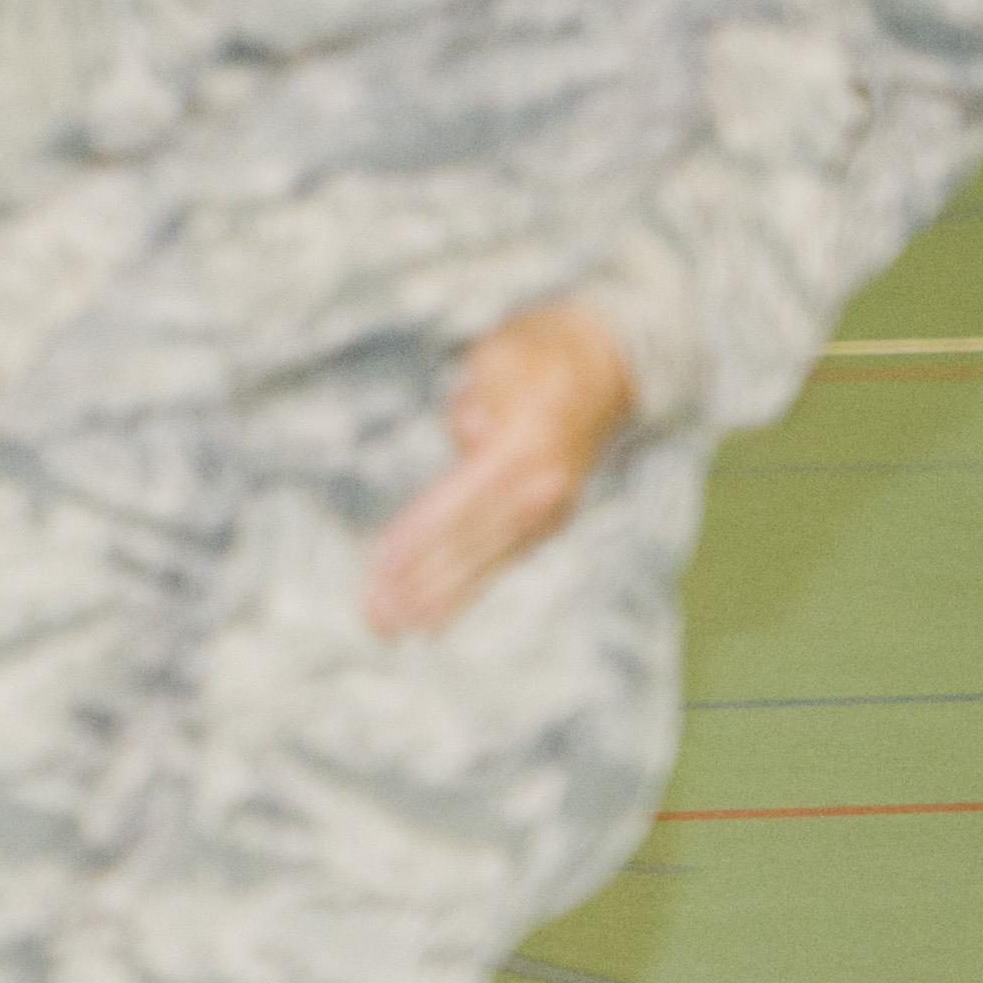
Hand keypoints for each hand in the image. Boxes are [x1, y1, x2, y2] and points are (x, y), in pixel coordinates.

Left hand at [366, 304, 638, 637]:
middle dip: (418, 581)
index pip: (459, 502)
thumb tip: (470, 433)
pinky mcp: (547, 522)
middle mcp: (540, 490)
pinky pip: (500, 562)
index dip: (418, 536)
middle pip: (468, 542)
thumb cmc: (539, 354)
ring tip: (393, 628)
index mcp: (525, 449)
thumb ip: (483, 397)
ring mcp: (548, 511)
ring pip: (483, 562)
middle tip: (376, 617)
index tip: (381, 566)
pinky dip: (466, 590)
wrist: (607, 363)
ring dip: (437, 597)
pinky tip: (435, 617)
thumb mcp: (504, 356)